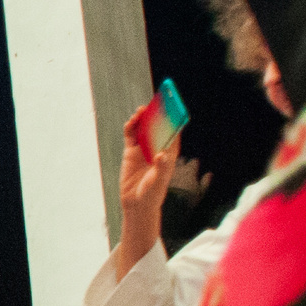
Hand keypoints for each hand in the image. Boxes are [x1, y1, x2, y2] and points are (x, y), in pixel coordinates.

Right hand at [113, 103, 180, 274]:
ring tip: (142, 110)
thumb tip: (162, 154)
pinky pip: (131, 135)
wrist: (135, 203)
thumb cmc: (152, 194)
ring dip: (143, 118)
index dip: (174, 120)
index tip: (174, 108)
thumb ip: (161, 168)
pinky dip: (131, 127)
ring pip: (144, 128)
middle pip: (158, 127)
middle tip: (158, 102)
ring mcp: (143, 149)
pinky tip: (131, 121)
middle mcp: (156, 148)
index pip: (173, 133)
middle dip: (158, 114)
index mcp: (168, 154)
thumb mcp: (157, 182)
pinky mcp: (131, 152)